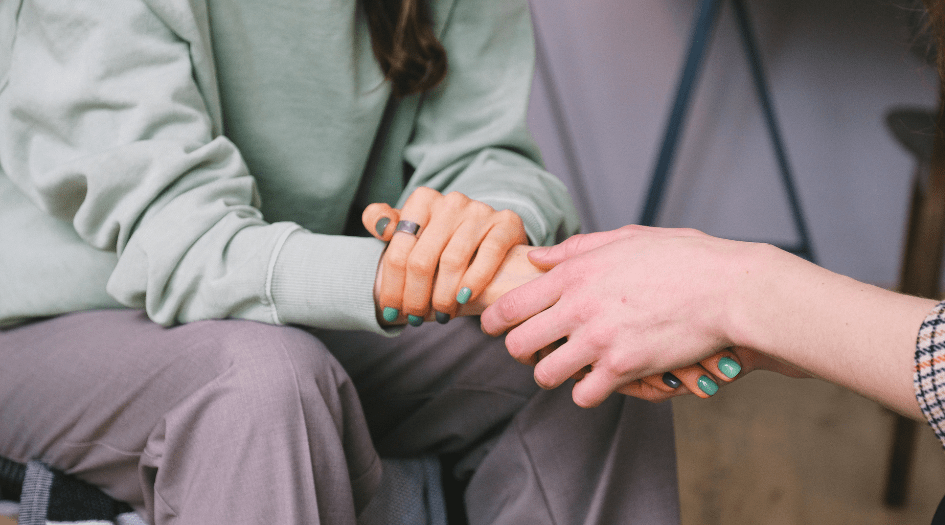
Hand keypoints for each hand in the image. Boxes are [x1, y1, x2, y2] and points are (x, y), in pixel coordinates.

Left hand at [363, 187, 527, 323]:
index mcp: (422, 200)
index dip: (392, 287)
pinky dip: (474, 281)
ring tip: (441, 315)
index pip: (399, 251)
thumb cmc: (443, 239)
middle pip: (422, 260)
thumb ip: (386, 223)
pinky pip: (488, 255)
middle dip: (416, 297)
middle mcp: (451, 201)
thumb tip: (379, 224)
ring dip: (443, 297)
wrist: (492, 234)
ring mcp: (480, 210)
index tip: (390, 312)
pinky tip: (464, 299)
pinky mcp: (506, 222)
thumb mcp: (412, 229)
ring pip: (452, 261)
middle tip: (416, 319)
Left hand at [481, 225, 802, 406]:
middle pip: (517, 344)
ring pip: (544, 374)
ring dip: (552, 374)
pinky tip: (599, 380)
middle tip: (533, 351)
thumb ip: (576, 249)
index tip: (493, 327)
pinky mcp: (623, 368)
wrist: (729, 289)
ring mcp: (599, 339)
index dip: (493, 320)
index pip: (510, 304)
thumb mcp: (626, 238)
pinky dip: (587, 391)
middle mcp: (578, 306)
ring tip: (567, 367)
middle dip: (520, 351)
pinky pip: (583, 394)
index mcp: (575, 273)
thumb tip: (538, 256)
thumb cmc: (683, 258)